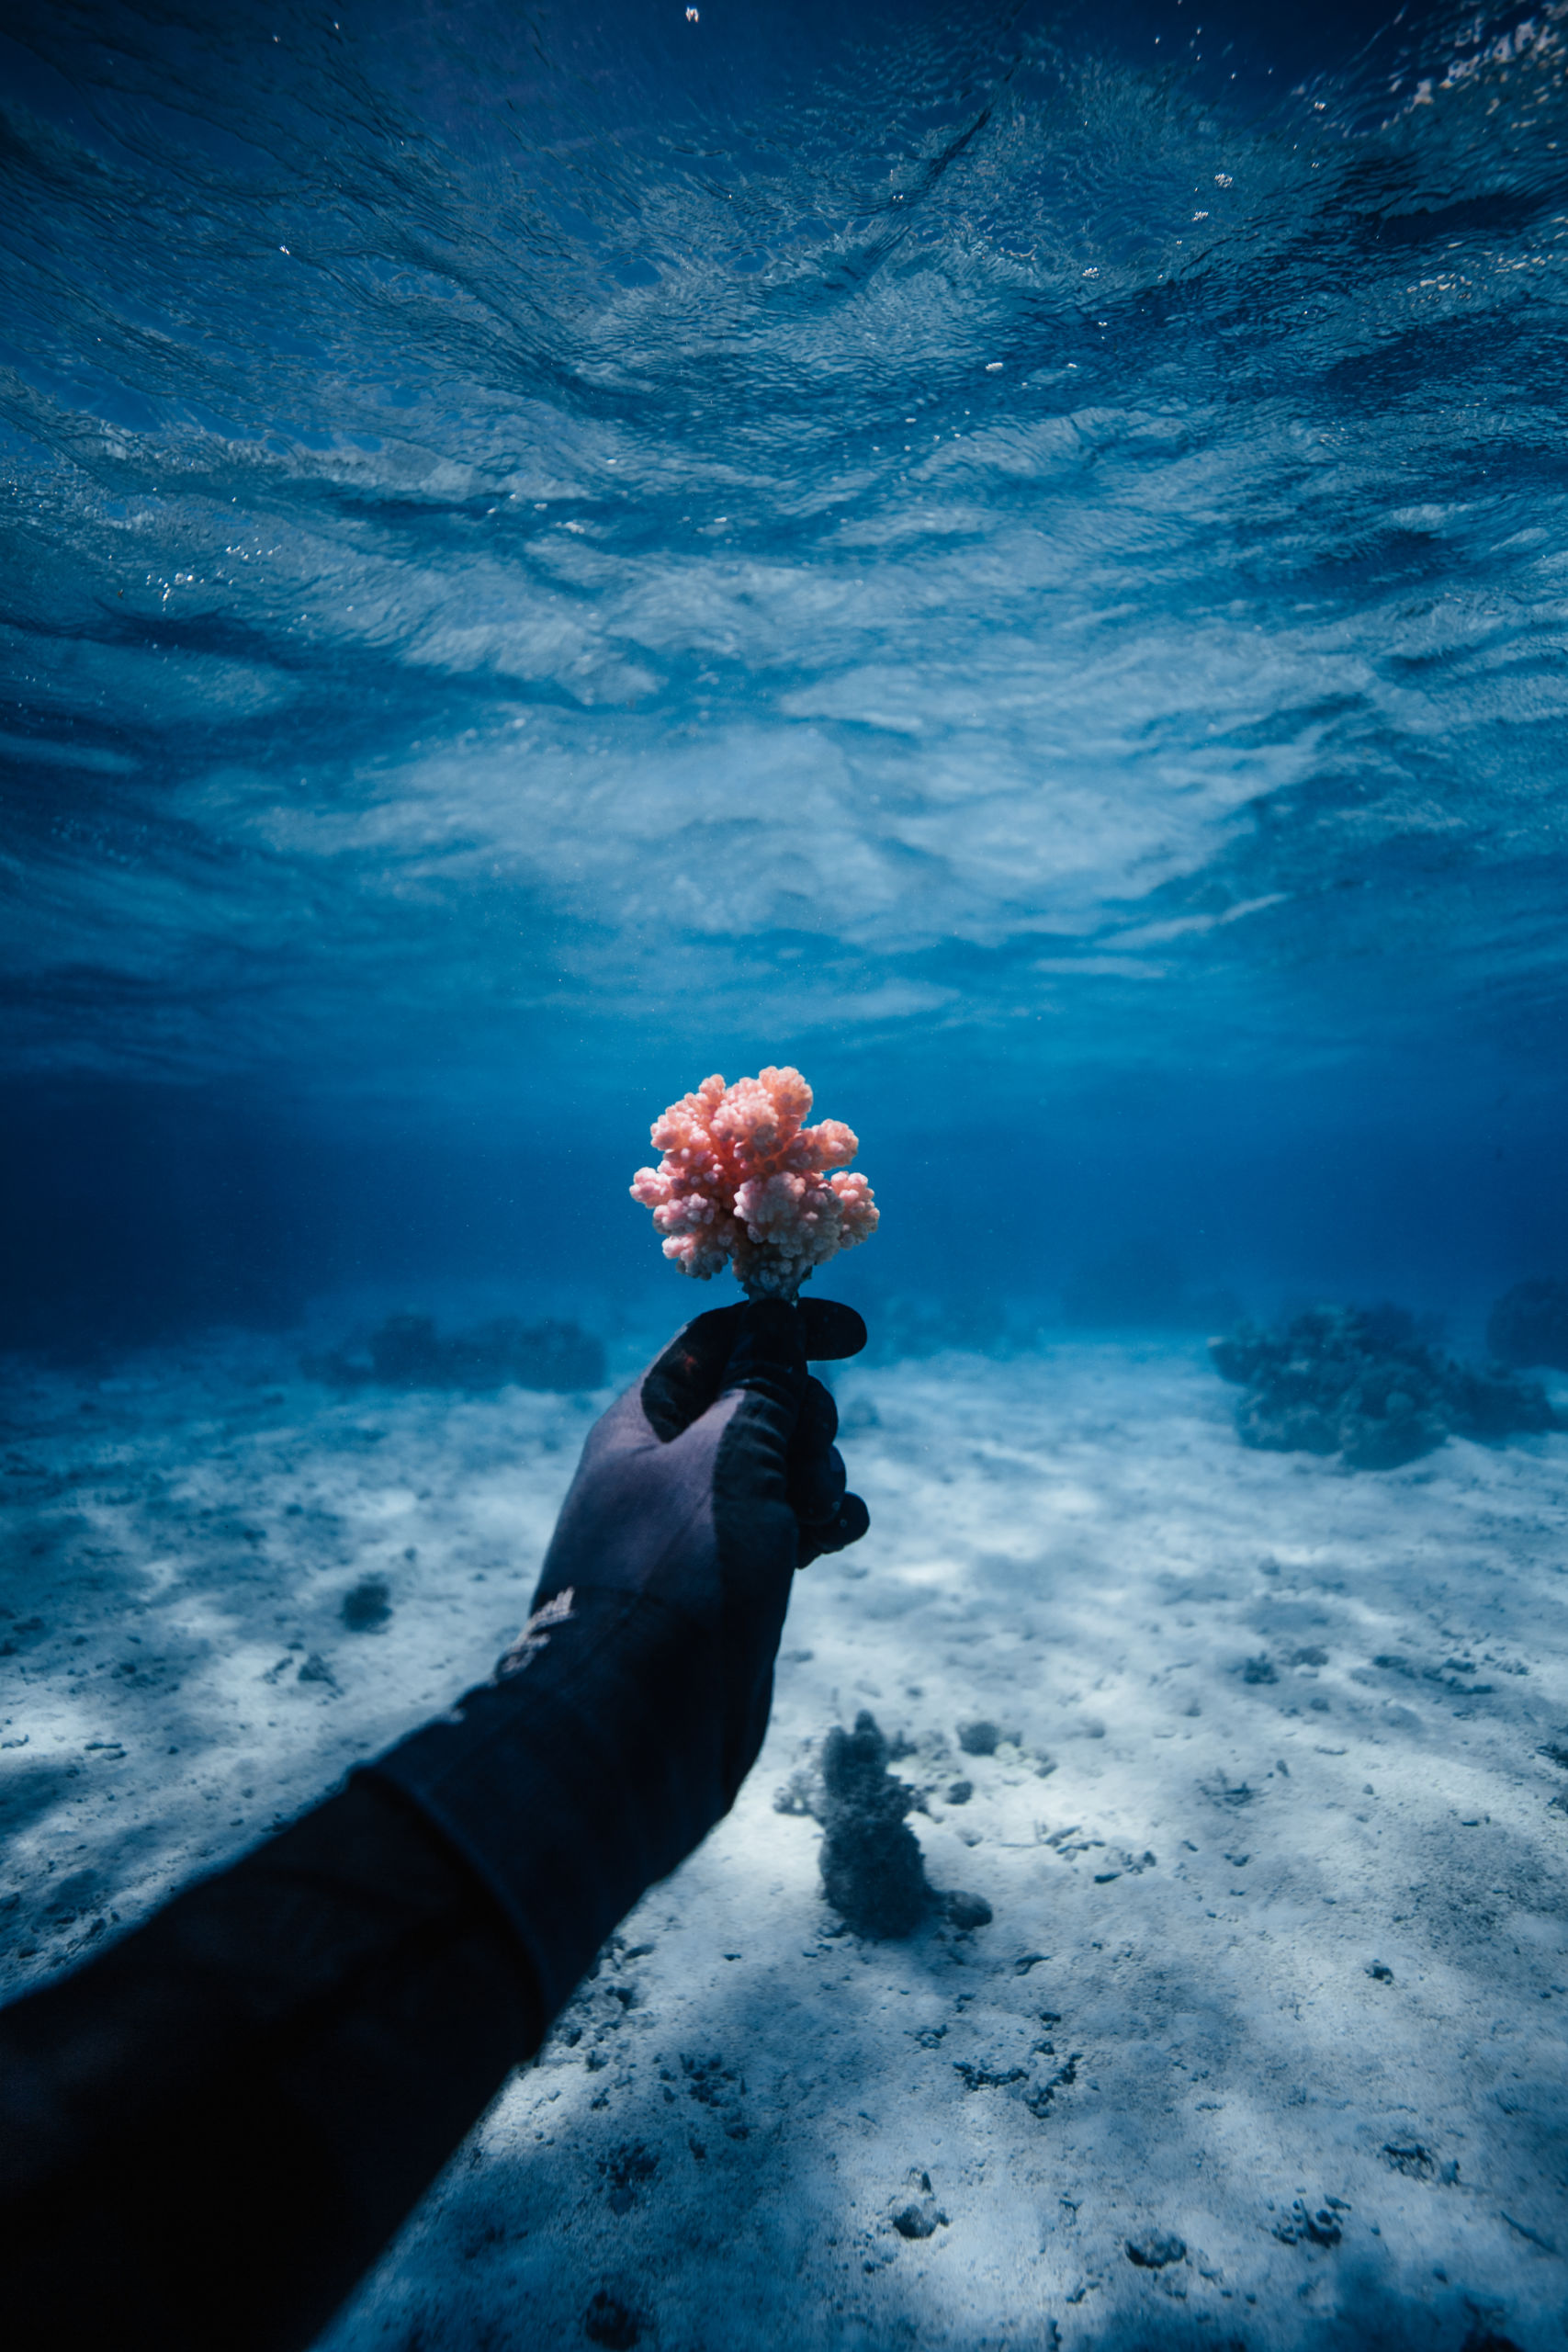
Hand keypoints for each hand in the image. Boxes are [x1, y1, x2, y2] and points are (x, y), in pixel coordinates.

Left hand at [373, 1298, 869, 2020]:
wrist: (638, 1724)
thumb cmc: (675, 1576)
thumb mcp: (725, 1460)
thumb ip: (760, 1390)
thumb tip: (776, 1330)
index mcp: (642, 1423)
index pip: (719, 1341)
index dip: (785, 1327)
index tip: (856, 1335)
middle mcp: (668, 1468)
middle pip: (761, 1400)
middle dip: (804, 1415)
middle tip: (803, 1456)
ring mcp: (702, 1528)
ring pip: (784, 1466)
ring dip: (817, 1473)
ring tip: (816, 1516)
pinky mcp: (734, 1582)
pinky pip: (791, 1526)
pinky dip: (822, 1521)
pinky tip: (841, 1535)